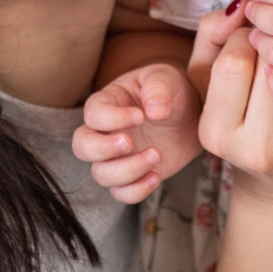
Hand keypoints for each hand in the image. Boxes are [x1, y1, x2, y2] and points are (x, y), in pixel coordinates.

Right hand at [73, 63, 200, 203]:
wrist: (190, 118)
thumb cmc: (171, 92)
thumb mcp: (166, 78)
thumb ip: (158, 88)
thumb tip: (154, 112)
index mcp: (107, 103)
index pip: (93, 113)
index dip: (111, 119)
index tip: (140, 116)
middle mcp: (104, 132)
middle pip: (82, 147)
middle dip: (102, 149)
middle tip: (130, 143)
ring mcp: (115, 157)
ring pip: (101, 174)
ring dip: (127, 170)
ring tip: (157, 155)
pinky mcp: (131, 176)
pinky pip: (120, 193)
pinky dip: (136, 191)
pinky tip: (156, 176)